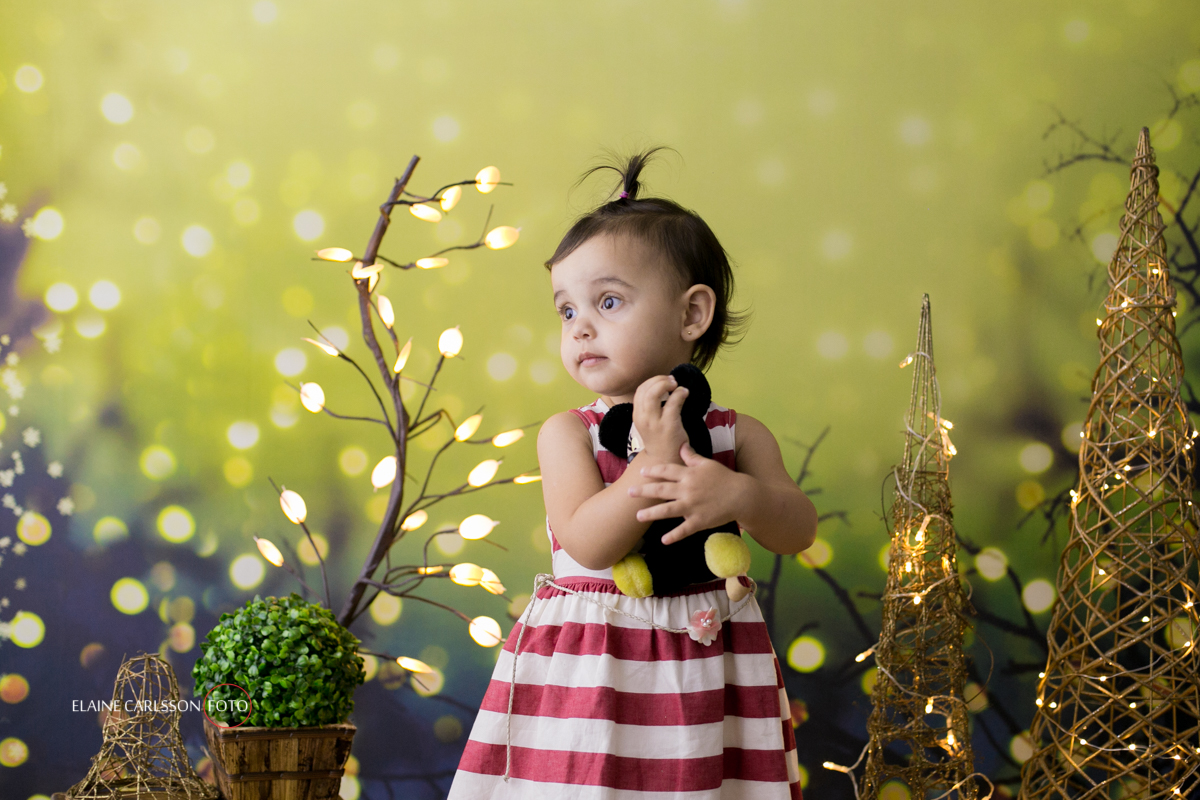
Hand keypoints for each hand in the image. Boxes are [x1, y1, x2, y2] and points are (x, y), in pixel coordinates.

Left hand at [628, 441, 742, 543]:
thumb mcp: (707, 464)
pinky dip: (674, 535)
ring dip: (652, 513)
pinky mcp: (699, 521)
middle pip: (661, 490)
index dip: (653, 471)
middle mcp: (687, 490)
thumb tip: (681, 445)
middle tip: (629, 492)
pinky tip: (663, 540)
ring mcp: (692, 506)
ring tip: (638, 516)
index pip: (667, 471)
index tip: (641, 472)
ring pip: (668, 510)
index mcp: (689, 474)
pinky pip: (684, 529)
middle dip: (644, 491)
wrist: (742, 496)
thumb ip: (691, 457)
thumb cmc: (724, 478)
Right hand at [631, 374, 688, 459]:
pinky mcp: (668, 425)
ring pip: (654, 394)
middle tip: (672, 381)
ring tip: (676, 385)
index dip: (652, 381)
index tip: (664, 381)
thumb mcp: (649, 422)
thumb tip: (662, 385)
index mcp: (637, 415)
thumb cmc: (660, 438)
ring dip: (666, 384)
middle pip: (645, 389)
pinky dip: (679, 393)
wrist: (665, 460)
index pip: (640, 390)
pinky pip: (673, 403)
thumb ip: (651, 406)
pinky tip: (685, 393)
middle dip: (659, 380)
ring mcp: (654, 422)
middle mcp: (643, 418)